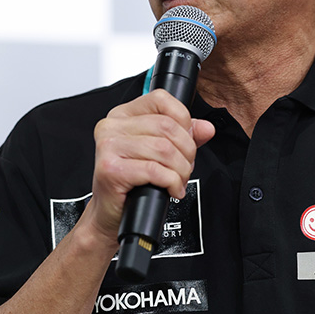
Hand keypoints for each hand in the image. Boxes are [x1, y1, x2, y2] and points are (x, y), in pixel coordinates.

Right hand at [86, 90, 214, 242]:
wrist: (110, 214)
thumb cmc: (131, 183)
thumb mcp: (158, 153)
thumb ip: (182, 136)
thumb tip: (205, 128)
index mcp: (122, 115)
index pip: (160, 99)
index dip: (183, 120)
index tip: (186, 140)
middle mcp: (112, 126)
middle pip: (166, 127)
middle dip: (186, 151)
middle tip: (185, 167)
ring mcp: (109, 146)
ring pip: (163, 149)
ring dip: (180, 170)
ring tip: (177, 180)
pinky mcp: (110, 169)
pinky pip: (154, 170)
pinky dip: (171, 182)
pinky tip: (171, 189)